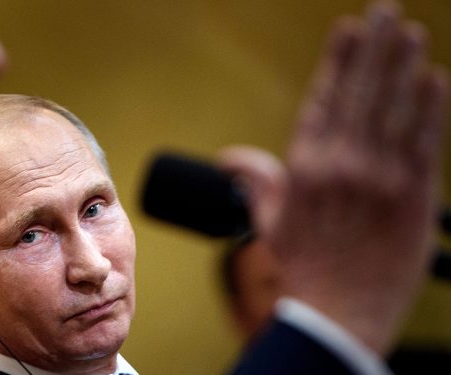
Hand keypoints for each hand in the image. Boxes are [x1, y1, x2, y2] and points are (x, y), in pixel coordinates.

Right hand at [270, 0, 446, 353]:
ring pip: (392, 108)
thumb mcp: (269, 223)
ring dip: (401, 65)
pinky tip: (433, 77)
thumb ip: (256, 181)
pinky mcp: (413, 196)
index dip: (337, 60)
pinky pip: (422, 141)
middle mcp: (340, 165)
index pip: (322, 100)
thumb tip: (233, 158)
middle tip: (383, 9)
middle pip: (358, 93)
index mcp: (303, 168)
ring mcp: (378, 178)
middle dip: (372, 47)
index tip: (347, 27)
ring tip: (408, 30)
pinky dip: (430, 107)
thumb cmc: (304, 267)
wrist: (339, 312)